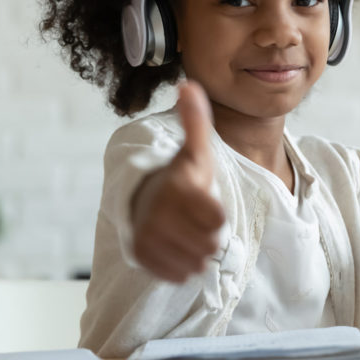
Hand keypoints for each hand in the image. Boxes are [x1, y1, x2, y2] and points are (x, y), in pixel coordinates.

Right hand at [130, 80, 225, 282]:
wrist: (141, 200)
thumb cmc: (179, 177)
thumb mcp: (194, 151)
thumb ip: (196, 121)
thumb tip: (188, 84)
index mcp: (177, 188)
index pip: (218, 221)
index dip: (217, 215)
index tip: (206, 205)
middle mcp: (158, 214)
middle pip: (210, 245)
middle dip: (208, 235)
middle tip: (195, 220)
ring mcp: (148, 238)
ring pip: (197, 263)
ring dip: (197, 251)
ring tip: (186, 232)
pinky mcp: (142, 257)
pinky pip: (180, 275)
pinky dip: (182, 265)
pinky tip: (176, 246)